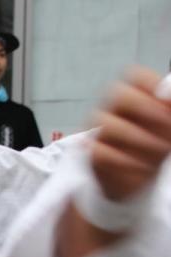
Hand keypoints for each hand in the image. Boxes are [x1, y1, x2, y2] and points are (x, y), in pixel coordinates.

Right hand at [91, 68, 170, 200]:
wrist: (140, 180)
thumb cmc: (156, 145)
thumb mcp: (168, 124)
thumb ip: (169, 106)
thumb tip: (168, 91)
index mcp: (133, 91)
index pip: (136, 76)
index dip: (154, 87)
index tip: (168, 104)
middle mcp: (112, 106)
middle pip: (120, 95)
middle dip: (148, 111)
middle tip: (167, 129)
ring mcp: (99, 129)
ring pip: (109, 126)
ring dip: (141, 140)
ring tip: (159, 152)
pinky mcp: (93, 154)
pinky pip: (101, 154)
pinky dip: (125, 161)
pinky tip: (142, 166)